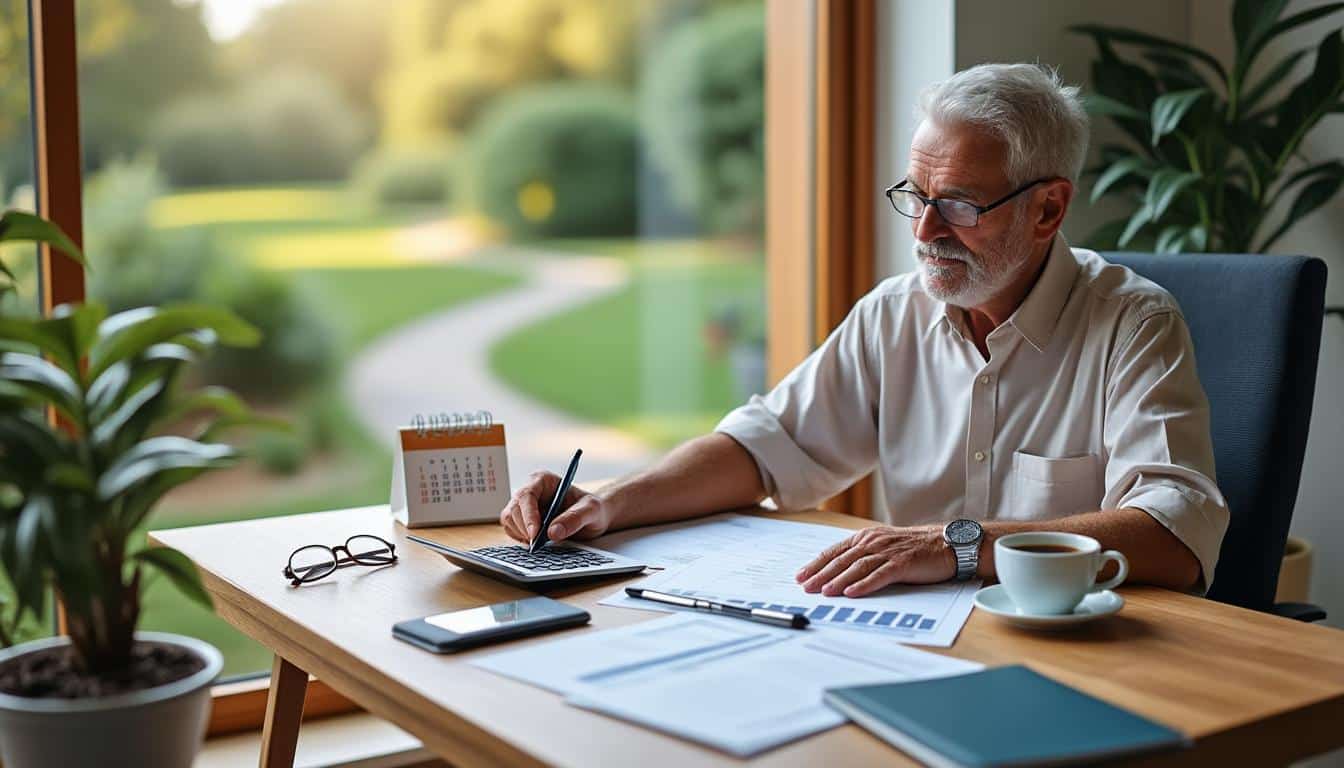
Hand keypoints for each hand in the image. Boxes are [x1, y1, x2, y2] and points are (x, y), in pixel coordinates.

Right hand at [498, 471, 615, 543]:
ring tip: (543, 541)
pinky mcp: (521, 520)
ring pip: (509, 520)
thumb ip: (574, 518)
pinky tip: (538, 542)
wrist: (592, 518)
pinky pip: (511, 530)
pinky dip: (521, 539)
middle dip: (525, 529)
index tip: (535, 534)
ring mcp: (523, 506)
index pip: (526, 495)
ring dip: (522, 535)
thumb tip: (553, 532)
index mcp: (543, 480)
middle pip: (514, 509)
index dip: (528, 515)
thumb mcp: (591, 511)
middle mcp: (530, 491)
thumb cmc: (592, 508)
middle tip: (539, 544)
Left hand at [794, 525, 956, 596]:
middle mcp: (873, 542)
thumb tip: (839, 572)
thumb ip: (864, 555)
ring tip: (824, 591)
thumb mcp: (884, 546)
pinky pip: (879, 575)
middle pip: (841, 560)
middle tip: (804, 587)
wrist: (947, 544)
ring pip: (857, 567)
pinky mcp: (902, 563)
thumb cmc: (915, 548)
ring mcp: (888, 552)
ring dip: (838, 580)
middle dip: (820, 574)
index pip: (835, 551)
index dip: (816, 563)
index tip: (800, 576)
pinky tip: (852, 592)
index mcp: (866, 537)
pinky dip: (864, 584)